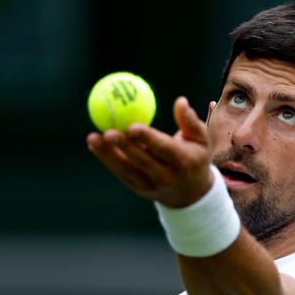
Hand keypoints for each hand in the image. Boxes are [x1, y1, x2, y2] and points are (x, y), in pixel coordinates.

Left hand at [86, 96, 214, 208]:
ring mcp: (151, 184)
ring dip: (108, 154)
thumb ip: (190, 121)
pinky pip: (120, 171)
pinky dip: (106, 158)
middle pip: (142, 160)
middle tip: (109, 132)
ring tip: (93, 138)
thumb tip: (180, 101)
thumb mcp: (201, 140)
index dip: (148, 138)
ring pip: (126, 169)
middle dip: (125, 147)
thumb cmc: (196, 157)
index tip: (133, 126)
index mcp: (184, 161)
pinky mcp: (138, 187)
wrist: (193, 194)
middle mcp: (167, 176)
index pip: (164, 149)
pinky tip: (94, 143)